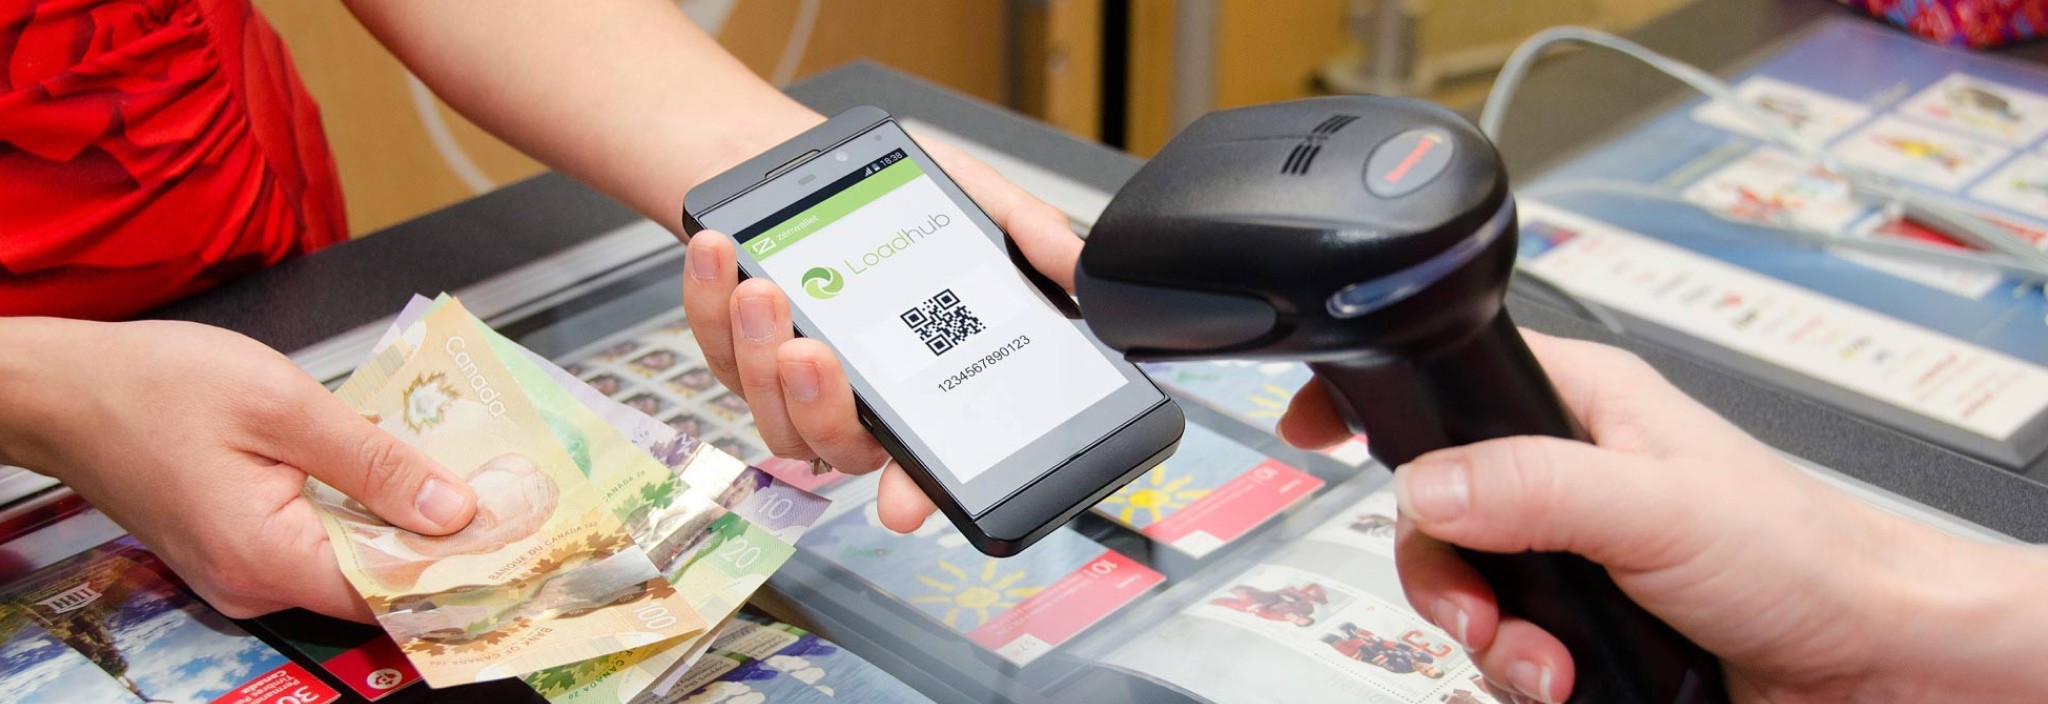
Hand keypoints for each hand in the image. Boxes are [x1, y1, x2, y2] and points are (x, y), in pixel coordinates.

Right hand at [0, 318, 478, 620]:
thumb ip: (375, 462)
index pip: (391, 591)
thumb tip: (455, 510)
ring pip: (352, 561)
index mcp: (266, 555)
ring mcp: (243, 572)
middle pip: (376, 580)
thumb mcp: (283, 404)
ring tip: (472, 480)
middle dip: (444, 542)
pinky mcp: (239, 548)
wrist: (64, 387)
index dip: (462, 565)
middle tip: (513, 497)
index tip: (523, 534)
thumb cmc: (156, 384)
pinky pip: (320, 543)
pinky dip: (363, 515)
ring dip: (406, 525)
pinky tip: (400, 476)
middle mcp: (254, 582)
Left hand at [682, 135, 1077, 532]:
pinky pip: (712, 343)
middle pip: (834, 443)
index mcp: (919, 384)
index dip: (917, 490)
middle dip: (819, 404)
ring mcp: (786, 380)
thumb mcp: (981, 203)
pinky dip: (708, 298)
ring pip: (768, 405)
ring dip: (757, 350)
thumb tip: (1080, 271)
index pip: (923, 457)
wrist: (815, 164)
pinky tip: (720, 253)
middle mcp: (853, 398)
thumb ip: (1030, 237)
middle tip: (812, 352)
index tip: (905, 504)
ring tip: (763, 290)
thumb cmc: (898, 202)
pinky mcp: (729, 347)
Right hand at [1277, 331, 2047, 702]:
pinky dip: (1516, 673)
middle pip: (1433, 511)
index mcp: (1580, 406)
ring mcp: (1567, 554)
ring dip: (1484, 637)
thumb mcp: (1655, 503)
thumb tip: (1425, 485)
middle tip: (1474, 609)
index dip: (1379, 401)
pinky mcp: (1578, 625)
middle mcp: (1563, 476)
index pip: (1448, 378)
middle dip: (1441, 574)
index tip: (1312, 426)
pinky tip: (1563, 681)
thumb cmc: (1806, 554)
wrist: (1870, 665)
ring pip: (1459, 588)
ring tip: (1544, 663)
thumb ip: (1531, 486)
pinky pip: (1498, 648)